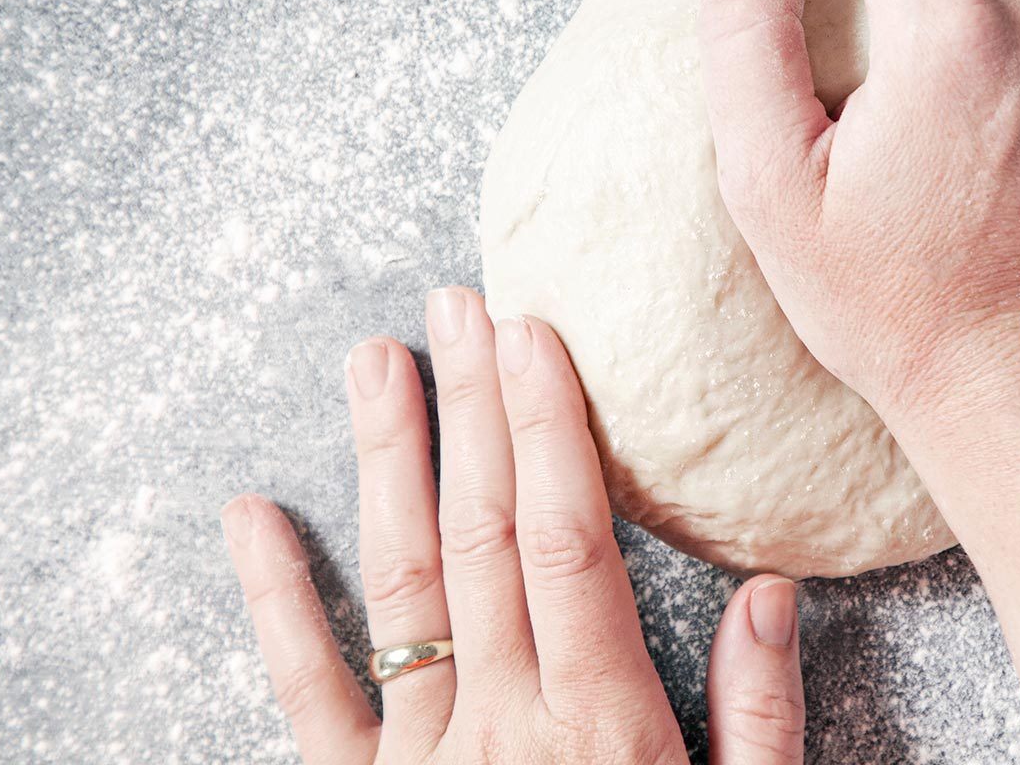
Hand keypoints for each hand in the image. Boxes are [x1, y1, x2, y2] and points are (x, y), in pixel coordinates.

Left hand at [222, 288, 805, 764]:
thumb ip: (759, 722)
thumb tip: (769, 589)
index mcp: (600, 729)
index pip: (563, 541)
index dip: (544, 428)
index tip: (531, 331)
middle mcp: (499, 727)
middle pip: (480, 535)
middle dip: (472, 408)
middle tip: (460, 301)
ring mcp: (419, 762)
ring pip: (399, 585)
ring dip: (384, 463)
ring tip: (374, 359)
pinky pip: (310, 693)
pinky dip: (273, 602)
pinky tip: (249, 515)